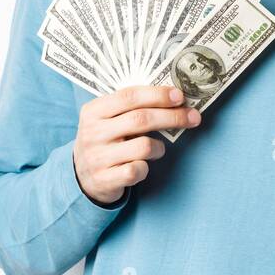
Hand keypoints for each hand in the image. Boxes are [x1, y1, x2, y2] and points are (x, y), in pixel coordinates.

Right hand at [73, 86, 201, 204]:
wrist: (82, 175)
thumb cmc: (106, 140)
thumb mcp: (108, 118)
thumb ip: (132, 106)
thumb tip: (173, 96)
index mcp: (94, 111)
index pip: (129, 96)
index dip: (157, 94)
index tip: (180, 96)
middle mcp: (93, 132)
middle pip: (141, 119)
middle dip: (172, 117)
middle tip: (193, 117)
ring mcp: (97, 157)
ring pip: (144, 146)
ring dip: (159, 147)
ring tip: (157, 149)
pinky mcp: (104, 179)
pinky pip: (137, 170)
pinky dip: (146, 168)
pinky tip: (142, 165)